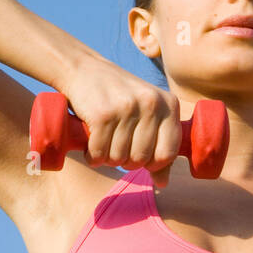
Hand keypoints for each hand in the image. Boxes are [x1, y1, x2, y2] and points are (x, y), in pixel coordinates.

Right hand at [60, 50, 180, 186]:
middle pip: (141, 159)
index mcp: (169, 104)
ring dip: (107, 159)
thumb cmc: (119, 97)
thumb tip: (163, 183)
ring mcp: (126, 108)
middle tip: (116, 148)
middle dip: (126, 162)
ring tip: (103, 144)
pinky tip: (91, 145)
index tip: (141, 158)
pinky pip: (99, 154)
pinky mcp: (102, 115)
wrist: (83, 69)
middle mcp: (151, 104)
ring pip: (119, 158)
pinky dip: (92, 156)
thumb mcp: (146, 113)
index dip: (153, 164)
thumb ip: (160, 144)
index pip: (168, 153)